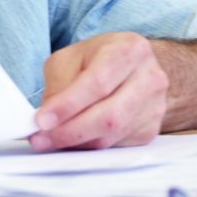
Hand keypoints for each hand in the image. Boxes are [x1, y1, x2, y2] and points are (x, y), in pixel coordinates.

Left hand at [29, 32, 167, 151]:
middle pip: (110, 116)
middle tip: (41, 138)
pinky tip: (75, 139)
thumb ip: (58, 86)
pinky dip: (90, 146)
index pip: (98, 82)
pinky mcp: (151, 130)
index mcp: (130, 49)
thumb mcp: (70, 59)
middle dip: (70, 131)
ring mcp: (155, 106)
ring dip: (76, 143)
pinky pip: (116, 147)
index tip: (42, 120)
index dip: (68, 105)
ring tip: (51, 140)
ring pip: (111, 136)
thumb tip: (47, 122)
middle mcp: (150, 78)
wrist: (132, 67)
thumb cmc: (98, 59)